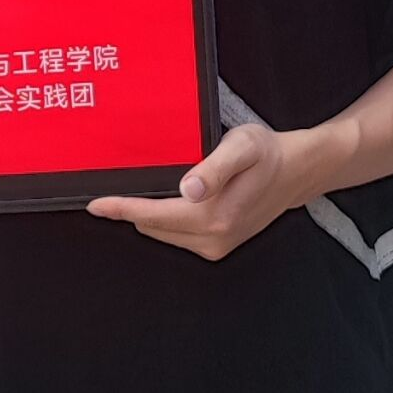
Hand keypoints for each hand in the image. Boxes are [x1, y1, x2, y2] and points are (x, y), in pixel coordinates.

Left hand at [86, 124, 316, 260]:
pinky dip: (167, 217)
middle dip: (135, 207)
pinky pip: (177, 233)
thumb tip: (190, 188)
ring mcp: (215, 245)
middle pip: (153, 225)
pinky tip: (175, 197)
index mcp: (213, 217)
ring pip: (163, 231)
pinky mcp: (217, 245)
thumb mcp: (242, 147)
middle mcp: (212, 238)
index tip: (96, 204)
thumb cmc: (268, 154)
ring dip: (152, 212)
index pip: (153, 215)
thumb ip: (215, 167)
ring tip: (153, 185)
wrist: (296, 172)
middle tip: (125, 181)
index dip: (122, 209)